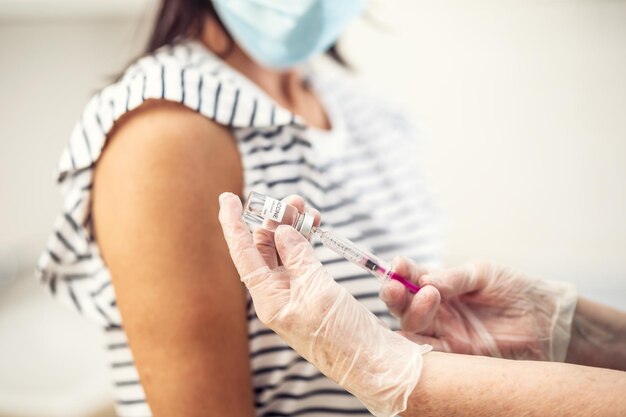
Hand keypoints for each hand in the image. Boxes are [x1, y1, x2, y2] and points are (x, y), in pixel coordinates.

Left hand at [218, 192, 428, 416]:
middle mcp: (278, 295)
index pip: (243, 254)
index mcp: (269, 299)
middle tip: (294, 201)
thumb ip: (298, 258)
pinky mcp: (314, 293)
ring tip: (307, 210)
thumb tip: (283, 231)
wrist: (370, 361)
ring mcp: (296, 293)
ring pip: (284, 252)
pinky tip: (314, 229)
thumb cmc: (342, 335)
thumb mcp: (318, 290)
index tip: (227, 198)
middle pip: (264, 248)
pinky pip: (301, 260)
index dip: (233, 224)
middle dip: (274, 221)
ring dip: (292, 228)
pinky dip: (306, 242)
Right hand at [381, 259, 576, 360]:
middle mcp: (437, 309)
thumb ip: (453, 278)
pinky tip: (419, 330)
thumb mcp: (484, 274)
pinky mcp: (456, 353)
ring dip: (411, 312)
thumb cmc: (516, 290)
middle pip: (403, 304)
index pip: (410, 277)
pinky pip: (428, 351)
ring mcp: (444, 331)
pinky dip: (417, 342)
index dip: (399, 271)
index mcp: (440, 285)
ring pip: (410, 326)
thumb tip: (422, 280)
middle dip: (394, 293)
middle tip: (397, 286)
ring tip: (429, 297)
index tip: (398, 265)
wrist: (547, 320)